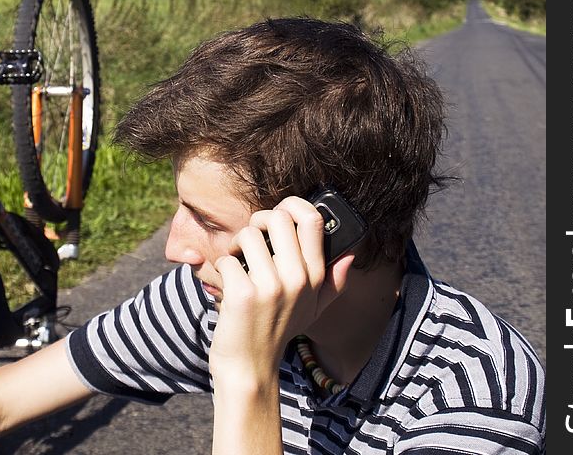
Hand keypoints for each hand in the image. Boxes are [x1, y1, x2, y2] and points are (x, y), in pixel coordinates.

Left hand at [208, 196, 352, 381]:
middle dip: (259, 220)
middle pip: (278, 217)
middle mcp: (297, 279)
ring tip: (238, 262)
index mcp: (314, 277)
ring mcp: (271, 287)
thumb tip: (350, 255)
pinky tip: (228, 284)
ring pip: (248, 234)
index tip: (279, 213)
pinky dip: (222, 267)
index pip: (313, 220)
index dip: (294, 205)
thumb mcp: (313, 310)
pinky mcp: (244, 294)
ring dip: (236, 245)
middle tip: (252, 238)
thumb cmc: (278, 332)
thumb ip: (333, 282)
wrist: (250, 368)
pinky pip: (227, 258)